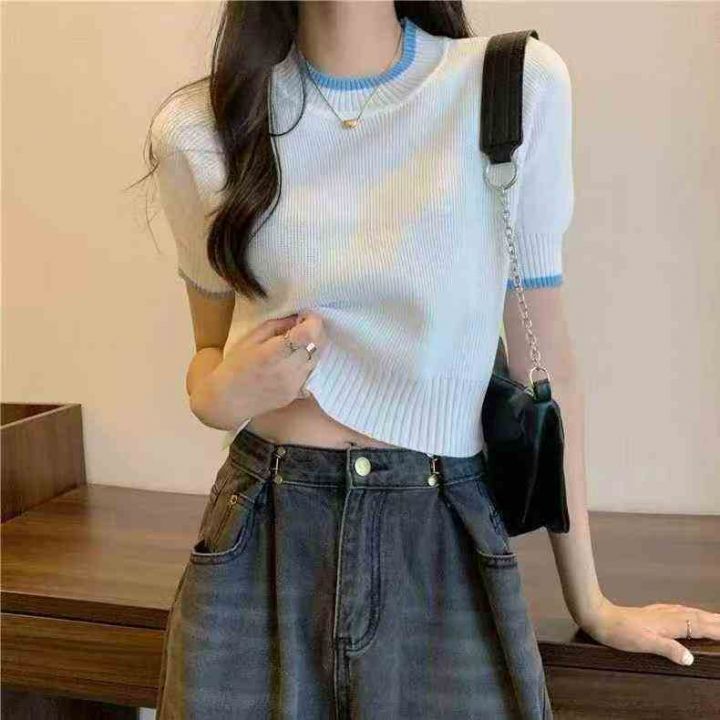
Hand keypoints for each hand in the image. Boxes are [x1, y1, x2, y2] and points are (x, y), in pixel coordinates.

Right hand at [194, 311, 327, 426]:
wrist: (226, 401)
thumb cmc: (234, 366)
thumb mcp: (250, 339)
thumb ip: (276, 326)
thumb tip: (297, 318)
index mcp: (272, 353)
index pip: (308, 334)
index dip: (313, 321)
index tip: (305, 316)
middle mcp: (287, 371)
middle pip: (317, 346)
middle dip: (314, 332)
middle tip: (301, 327)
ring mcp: (293, 385)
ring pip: (316, 360)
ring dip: (311, 348)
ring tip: (296, 344)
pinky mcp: (295, 395)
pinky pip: (310, 373)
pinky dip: (307, 363)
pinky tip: (293, 361)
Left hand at [578, 596, 719, 666]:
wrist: (600, 617)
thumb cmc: (621, 632)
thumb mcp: (645, 643)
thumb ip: (668, 649)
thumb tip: (690, 658)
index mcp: (671, 623)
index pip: (701, 627)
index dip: (717, 630)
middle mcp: (668, 615)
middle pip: (699, 617)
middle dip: (716, 621)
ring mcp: (660, 612)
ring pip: (690, 612)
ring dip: (706, 616)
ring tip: (717, 619)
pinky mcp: (653, 613)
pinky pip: (679, 611)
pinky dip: (691, 612)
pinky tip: (688, 613)